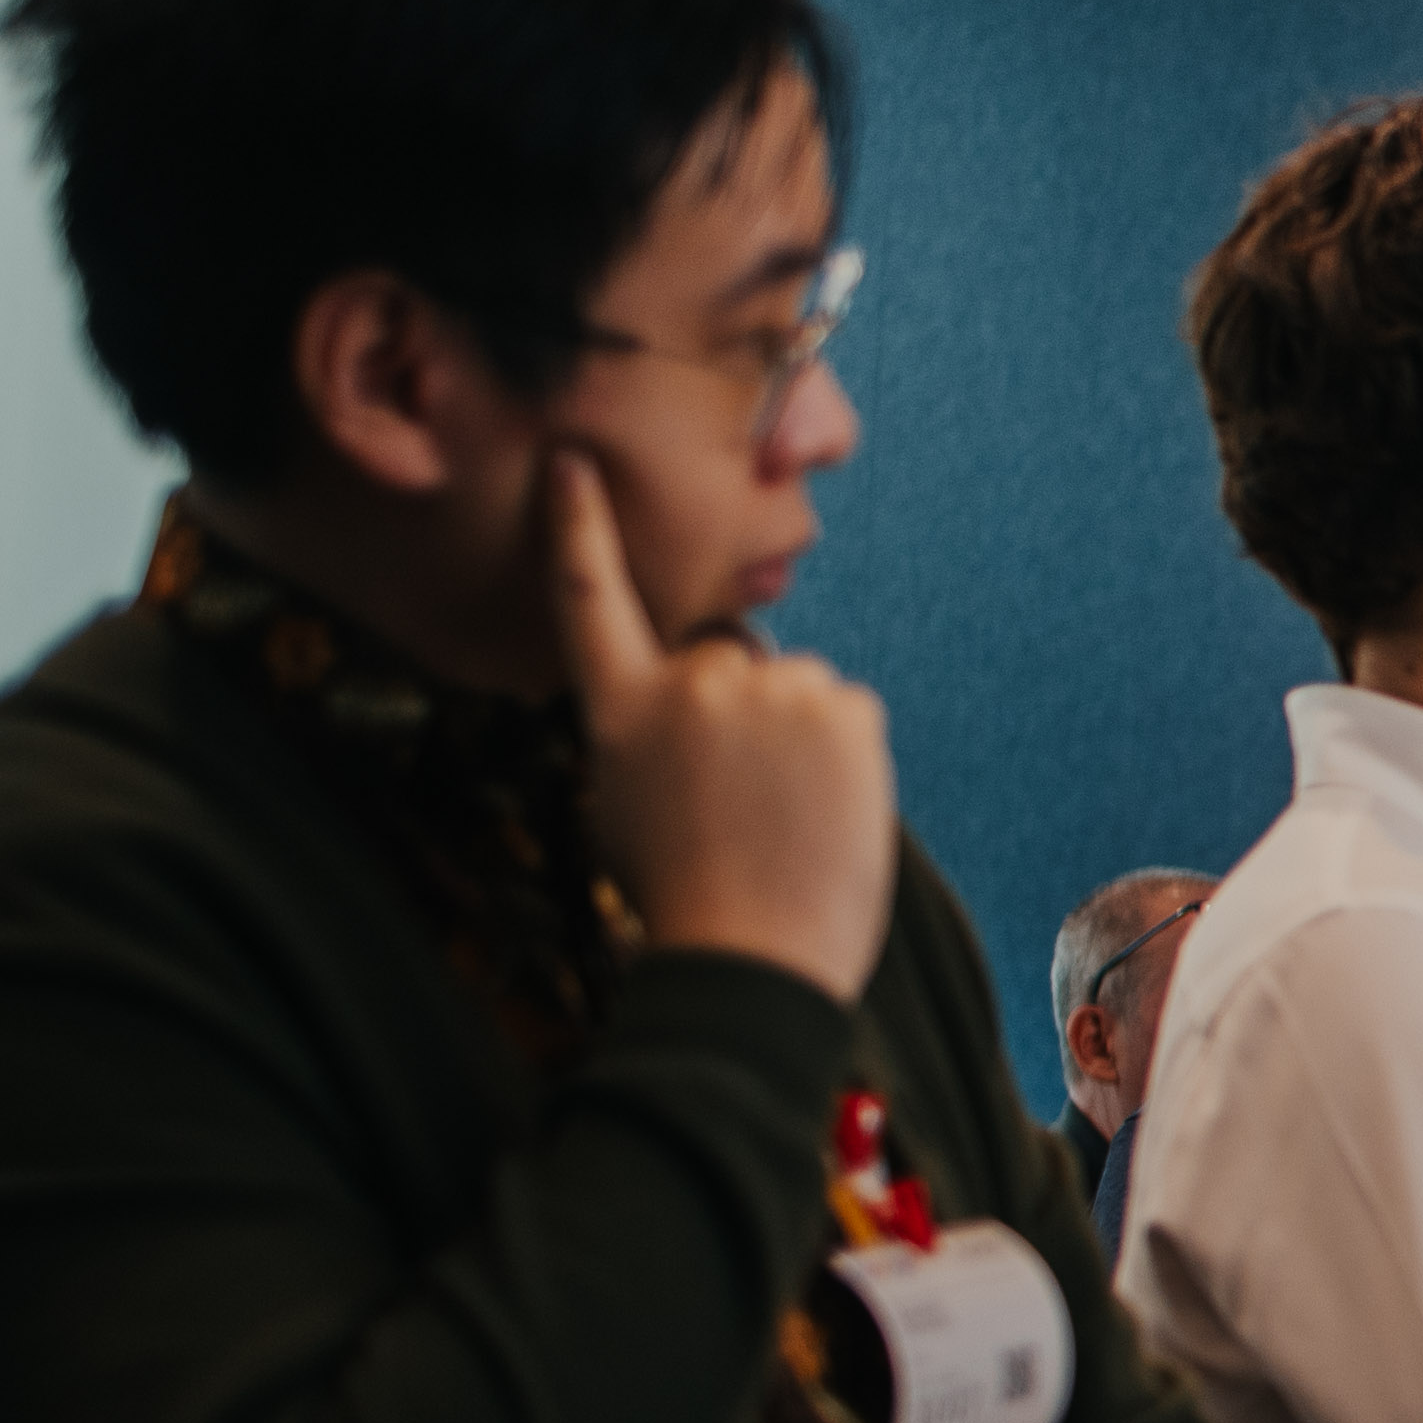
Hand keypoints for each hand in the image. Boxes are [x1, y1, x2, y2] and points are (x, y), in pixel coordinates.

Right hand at [550, 451, 894, 1001]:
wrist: (751, 960)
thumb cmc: (689, 905)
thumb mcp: (630, 807)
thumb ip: (658, 734)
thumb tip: (708, 708)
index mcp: (620, 711)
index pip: (592, 600)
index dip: (580, 528)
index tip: (575, 462)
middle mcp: (689, 682)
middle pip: (731, 661)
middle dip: (746, 712)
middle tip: (747, 802)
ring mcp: (768, 689)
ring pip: (795, 691)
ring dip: (799, 735)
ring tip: (784, 819)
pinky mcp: (842, 705)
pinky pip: (846, 713)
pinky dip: (845, 754)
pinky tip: (824, 813)